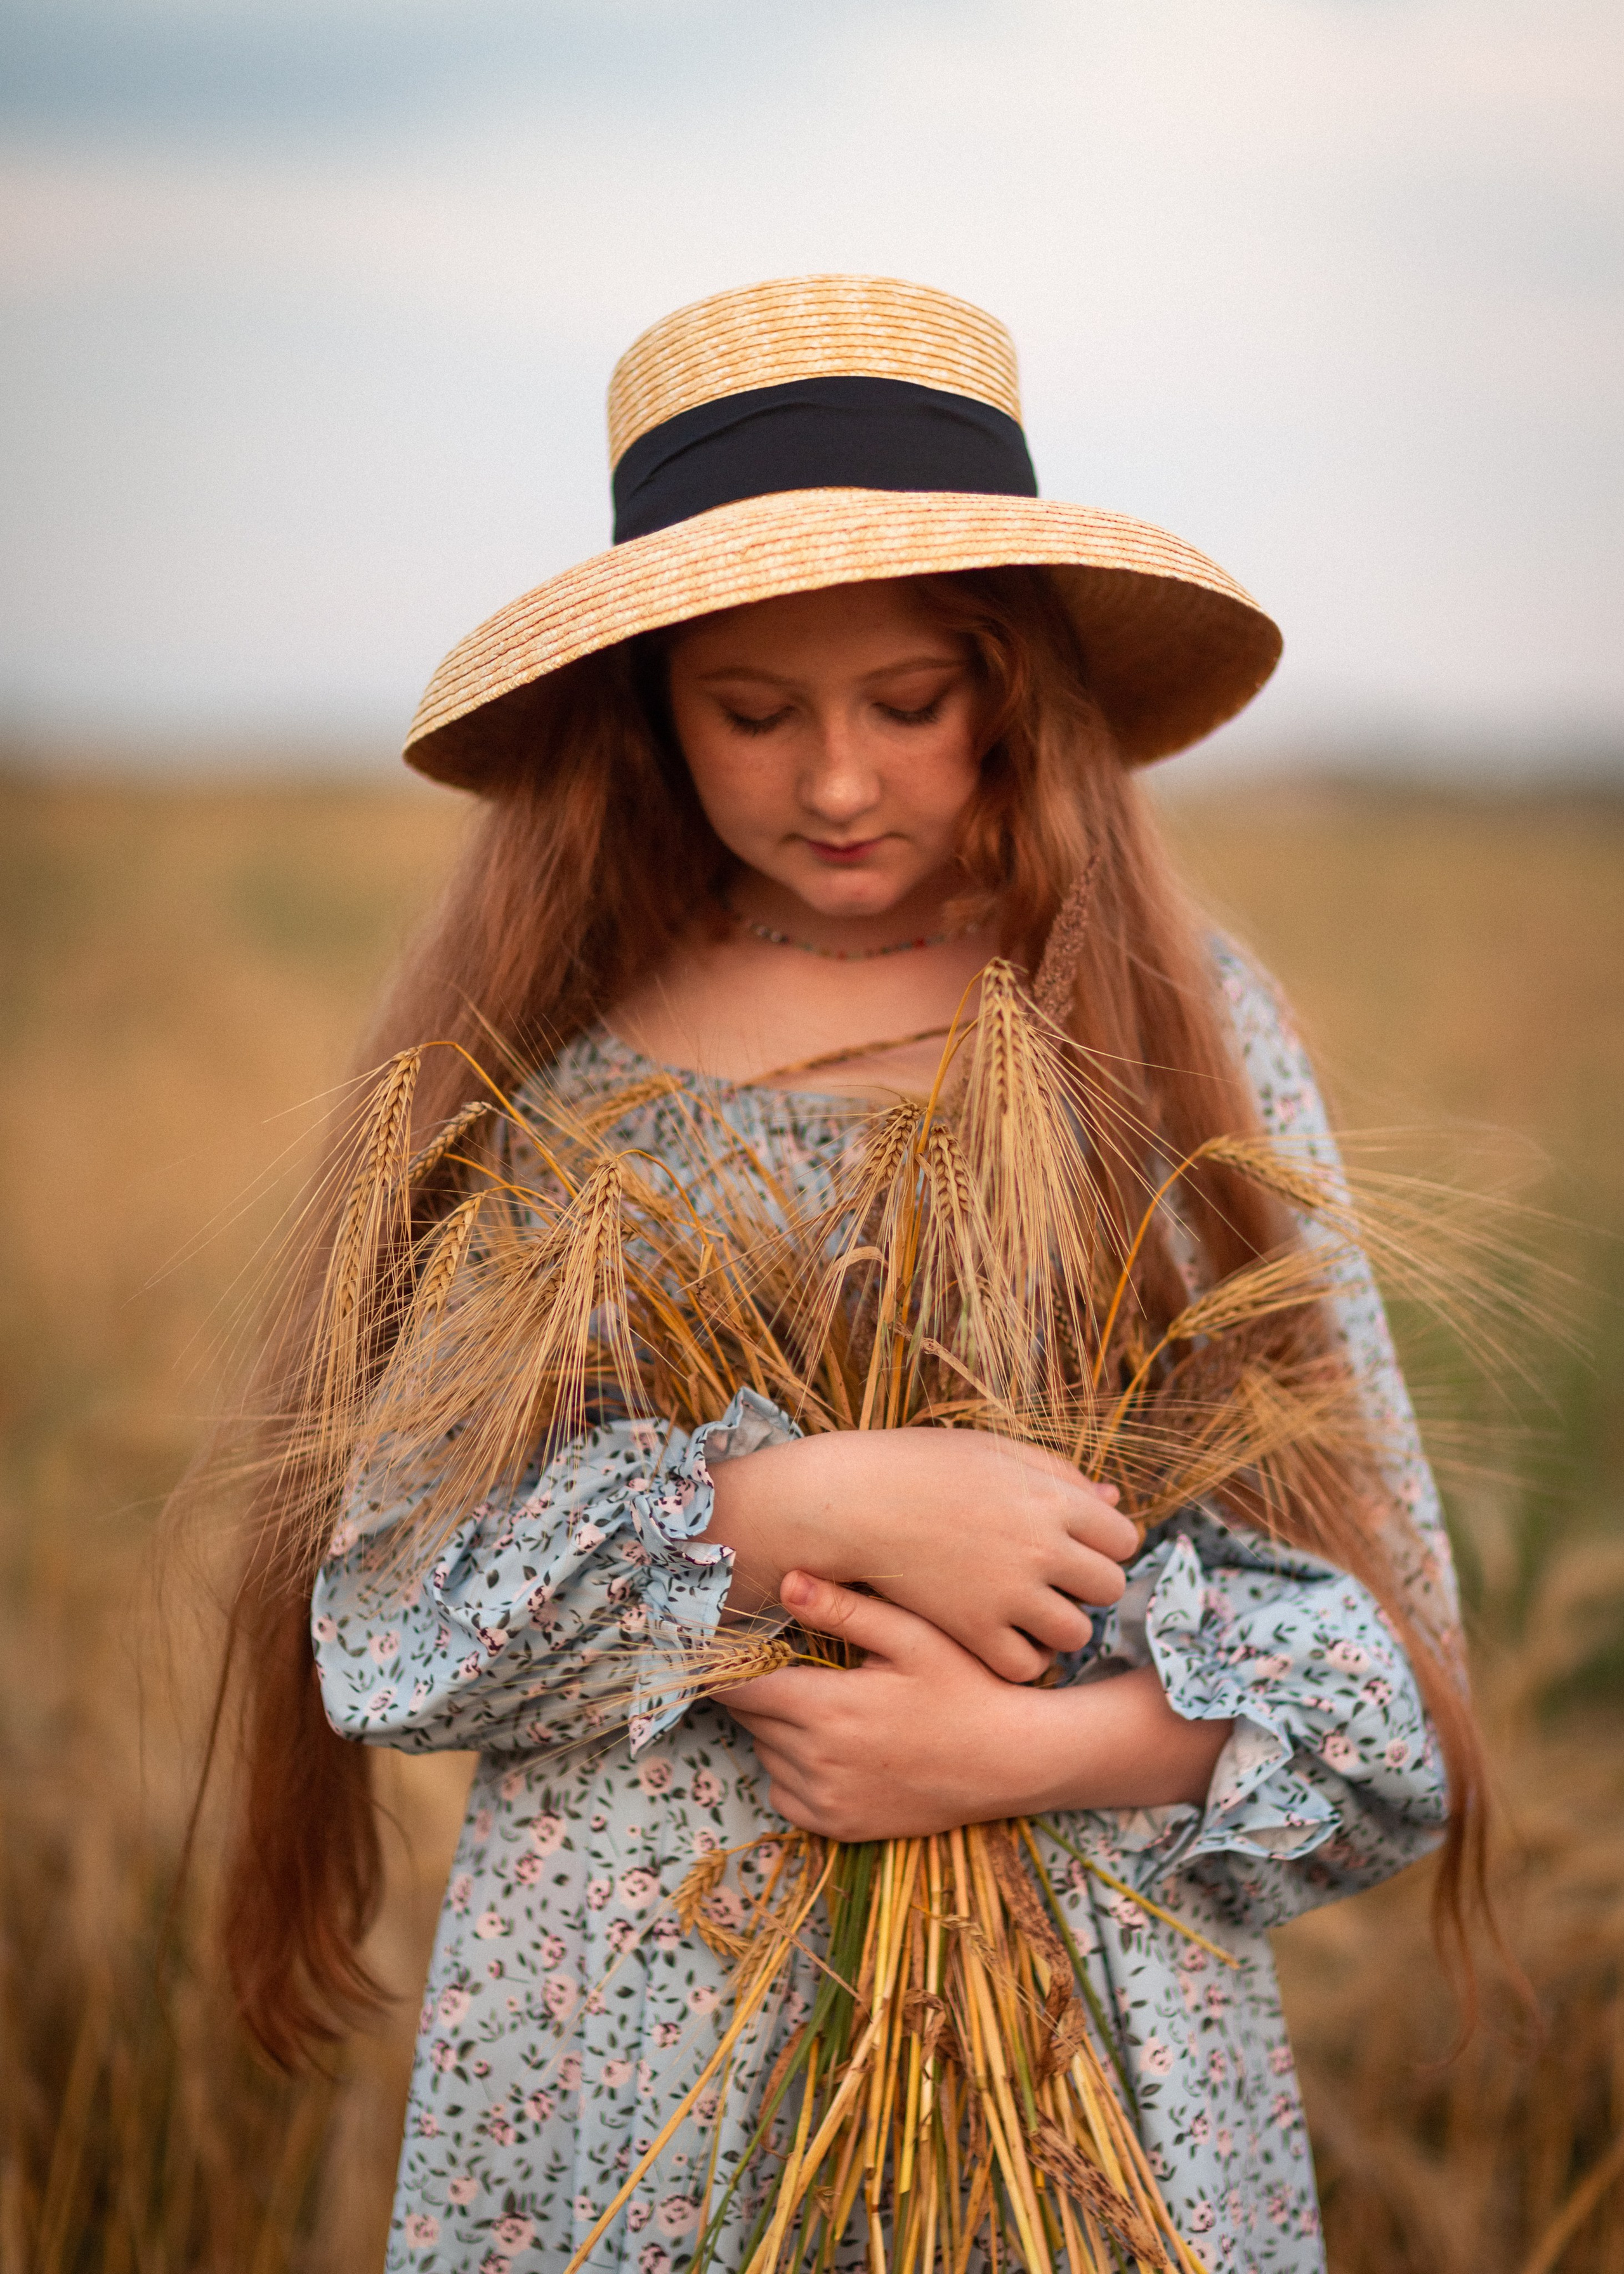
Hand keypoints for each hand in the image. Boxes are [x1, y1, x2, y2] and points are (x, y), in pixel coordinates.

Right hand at [706, 1427, 1137, 1680]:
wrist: (847, 1502)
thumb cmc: (917, 1467)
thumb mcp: (994, 1452)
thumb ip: (1058, 1475)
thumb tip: (1113, 1501)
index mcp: (1049, 1498)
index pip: (1123, 1538)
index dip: (1104, 1544)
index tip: (1076, 1546)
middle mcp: (1040, 1547)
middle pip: (1108, 1587)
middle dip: (1087, 1586)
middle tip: (1054, 1581)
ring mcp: (1008, 1593)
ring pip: (1076, 1633)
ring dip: (1059, 1626)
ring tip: (1029, 1612)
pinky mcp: (973, 1630)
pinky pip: (1027, 1666)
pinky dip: (1022, 1658)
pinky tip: (1002, 1638)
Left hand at [721, 1572, 1046, 1838]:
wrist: (1010, 1762)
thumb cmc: (965, 1686)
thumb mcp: (911, 1636)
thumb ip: (844, 1608)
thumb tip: (785, 1580)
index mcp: (826, 1707)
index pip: (738, 1689)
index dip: (726, 1667)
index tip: (730, 1649)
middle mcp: (816, 1761)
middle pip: (751, 1719)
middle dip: (761, 1691)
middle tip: (795, 1666)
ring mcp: (827, 1800)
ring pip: (765, 1754)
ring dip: (778, 1730)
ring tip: (824, 1705)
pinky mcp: (840, 1828)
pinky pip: (785, 1795)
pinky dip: (792, 1771)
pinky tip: (831, 1747)